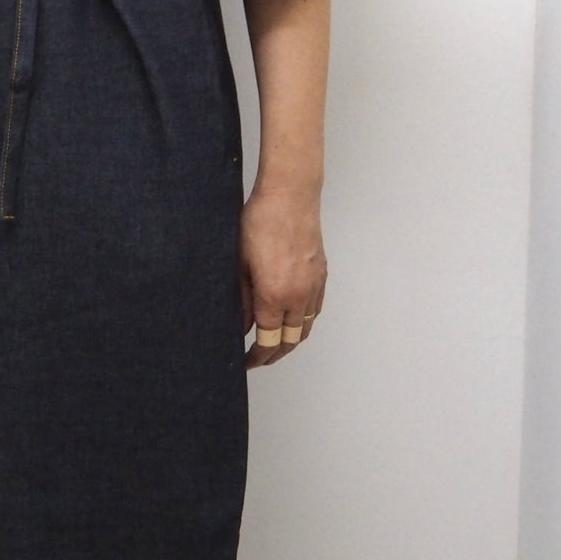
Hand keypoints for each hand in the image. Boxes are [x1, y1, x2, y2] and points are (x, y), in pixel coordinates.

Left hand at [240, 184, 325, 367]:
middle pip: (290, 341)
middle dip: (274, 355)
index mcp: (274, 296)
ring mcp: (314, 286)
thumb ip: (241, 300)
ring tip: (273, 344)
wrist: (290, 196)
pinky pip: (315, 309)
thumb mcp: (239, 264)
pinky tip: (290, 320)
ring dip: (290, 341)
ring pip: (305, 328)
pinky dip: (303, 322)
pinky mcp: (321, 274)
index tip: (246, 362)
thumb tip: (241, 325)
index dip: (256, 357)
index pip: (268, 341)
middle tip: (258, 359)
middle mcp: (299, 296)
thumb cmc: (260, 223)